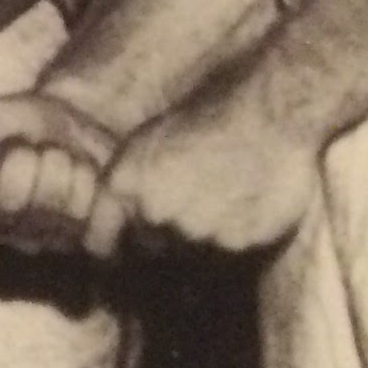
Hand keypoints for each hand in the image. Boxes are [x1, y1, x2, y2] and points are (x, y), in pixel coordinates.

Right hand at [0, 90, 120, 255]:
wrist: (77, 122)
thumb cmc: (18, 122)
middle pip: (12, 205)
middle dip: (30, 161)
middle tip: (39, 146)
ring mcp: (41, 242)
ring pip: (56, 212)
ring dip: (70, 170)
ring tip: (66, 158)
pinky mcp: (85, 245)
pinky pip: (94, 230)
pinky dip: (98, 195)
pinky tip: (92, 179)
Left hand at [86, 72, 317, 259]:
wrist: (268, 112)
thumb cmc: (208, 115)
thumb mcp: (148, 141)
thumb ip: (130, 185)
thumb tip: (121, 222)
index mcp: (122, 185)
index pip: (99, 243)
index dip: (110, 249)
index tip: (119, 254)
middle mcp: (152, 213)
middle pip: (151, 247)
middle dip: (165, 235)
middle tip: (195, 200)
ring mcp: (195, 231)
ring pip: (192, 251)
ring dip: (204, 234)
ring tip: (226, 194)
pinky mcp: (235, 242)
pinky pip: (230, 249)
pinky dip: (238, 234)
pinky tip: (249, 202)